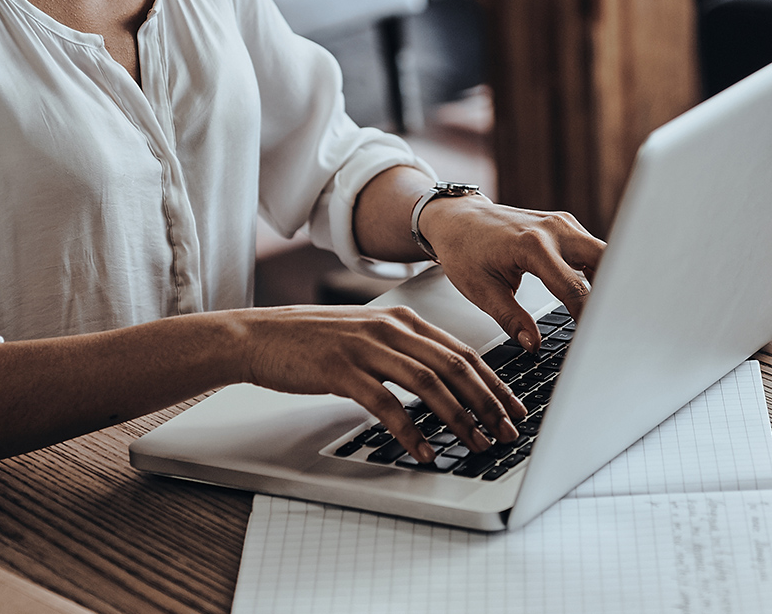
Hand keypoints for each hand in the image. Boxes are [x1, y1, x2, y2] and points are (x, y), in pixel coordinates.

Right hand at [230, 304, 526, 463]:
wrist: (258, 337)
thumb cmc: (310, 341)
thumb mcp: (366, 335)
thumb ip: (402, 350)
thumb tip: (443, 382)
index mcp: (401, 320)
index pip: (461, 351)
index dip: (493, 381)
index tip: (513, 407)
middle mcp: (390, 329)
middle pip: (453, 366)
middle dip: (487, 402)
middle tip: (507, 431)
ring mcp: (366, 348)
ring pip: (428, 383)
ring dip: (458, 417)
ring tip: (476, 443)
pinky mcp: (341, 371)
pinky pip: (386, 404)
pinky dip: (410, 430)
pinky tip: (423, 450)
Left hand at [416, 198, 604, 350]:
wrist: (457, 219)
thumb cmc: (464, 250)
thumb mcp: (481, 291)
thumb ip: (511, 320)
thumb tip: (534, 345)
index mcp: (532, 245)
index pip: (573, 288)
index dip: (588, 318)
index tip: (594, 338)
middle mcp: (554, 229)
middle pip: (604, 261)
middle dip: (613, 293)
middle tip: (615, 325)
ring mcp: (562, 223)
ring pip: (603, 253)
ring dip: (608, 281)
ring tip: (609, 314)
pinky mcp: (565, 225)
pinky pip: (592, 249)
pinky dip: (598, 272)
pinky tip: (596, 295)